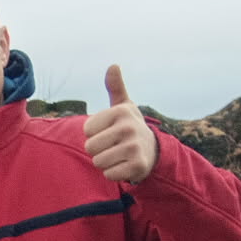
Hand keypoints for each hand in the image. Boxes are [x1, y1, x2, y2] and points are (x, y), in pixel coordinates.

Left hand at [83, 65, 158, 183]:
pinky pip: (108, 174)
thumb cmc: (128, 126)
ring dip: (105, 162)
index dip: (94, 133)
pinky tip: (124, 165)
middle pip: (90, 147)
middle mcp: (129, 127)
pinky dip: (114, 173)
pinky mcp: (137, 166)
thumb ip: (115, 87)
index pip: (87, 130)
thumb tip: (113, 65)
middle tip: (113, 145)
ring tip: (118, 155)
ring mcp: (134, 147)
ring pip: (98, 162)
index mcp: (121, 111)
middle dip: (98, 150)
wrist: (153, 150)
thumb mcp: (123, 106)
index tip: (109, 131)